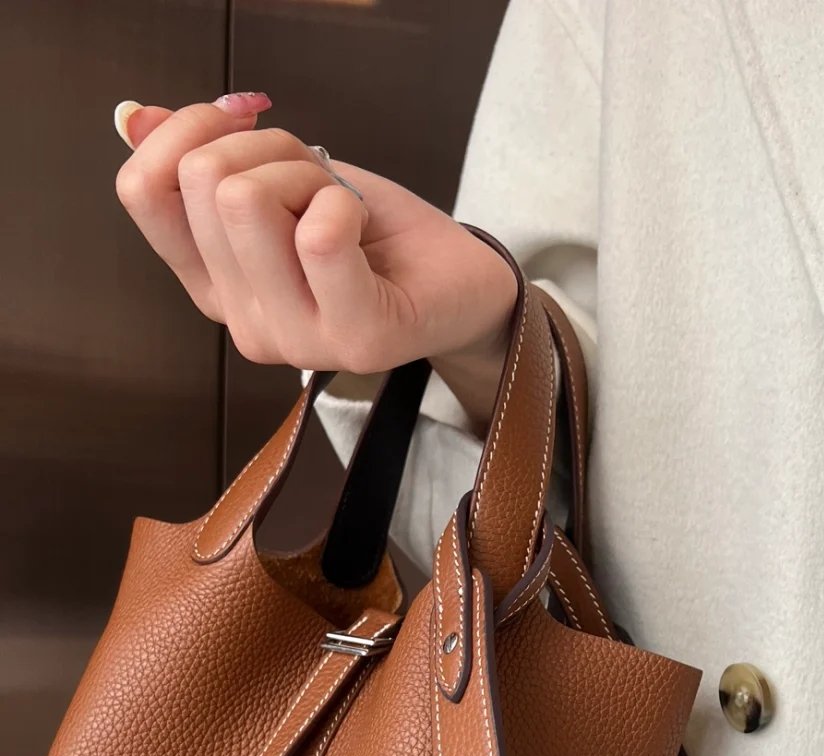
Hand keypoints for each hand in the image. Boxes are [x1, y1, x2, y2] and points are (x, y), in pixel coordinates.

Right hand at [113, 93, 517, 427]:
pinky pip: (319, 236)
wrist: (461, 283)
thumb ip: (212, 161)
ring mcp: (295, 340)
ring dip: (306, 175)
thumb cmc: (376, 236)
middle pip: (204, 183)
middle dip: (269, 149)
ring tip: (341, 207)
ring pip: (246, 200)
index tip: (245, 119)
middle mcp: (243, 323)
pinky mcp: (353, 340)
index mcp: (214, 286)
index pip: (142, 192)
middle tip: (317, 182)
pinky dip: (345, 202)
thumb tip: (134, 120)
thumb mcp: (285, 182)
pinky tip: (364, 228)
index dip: (185, 129)